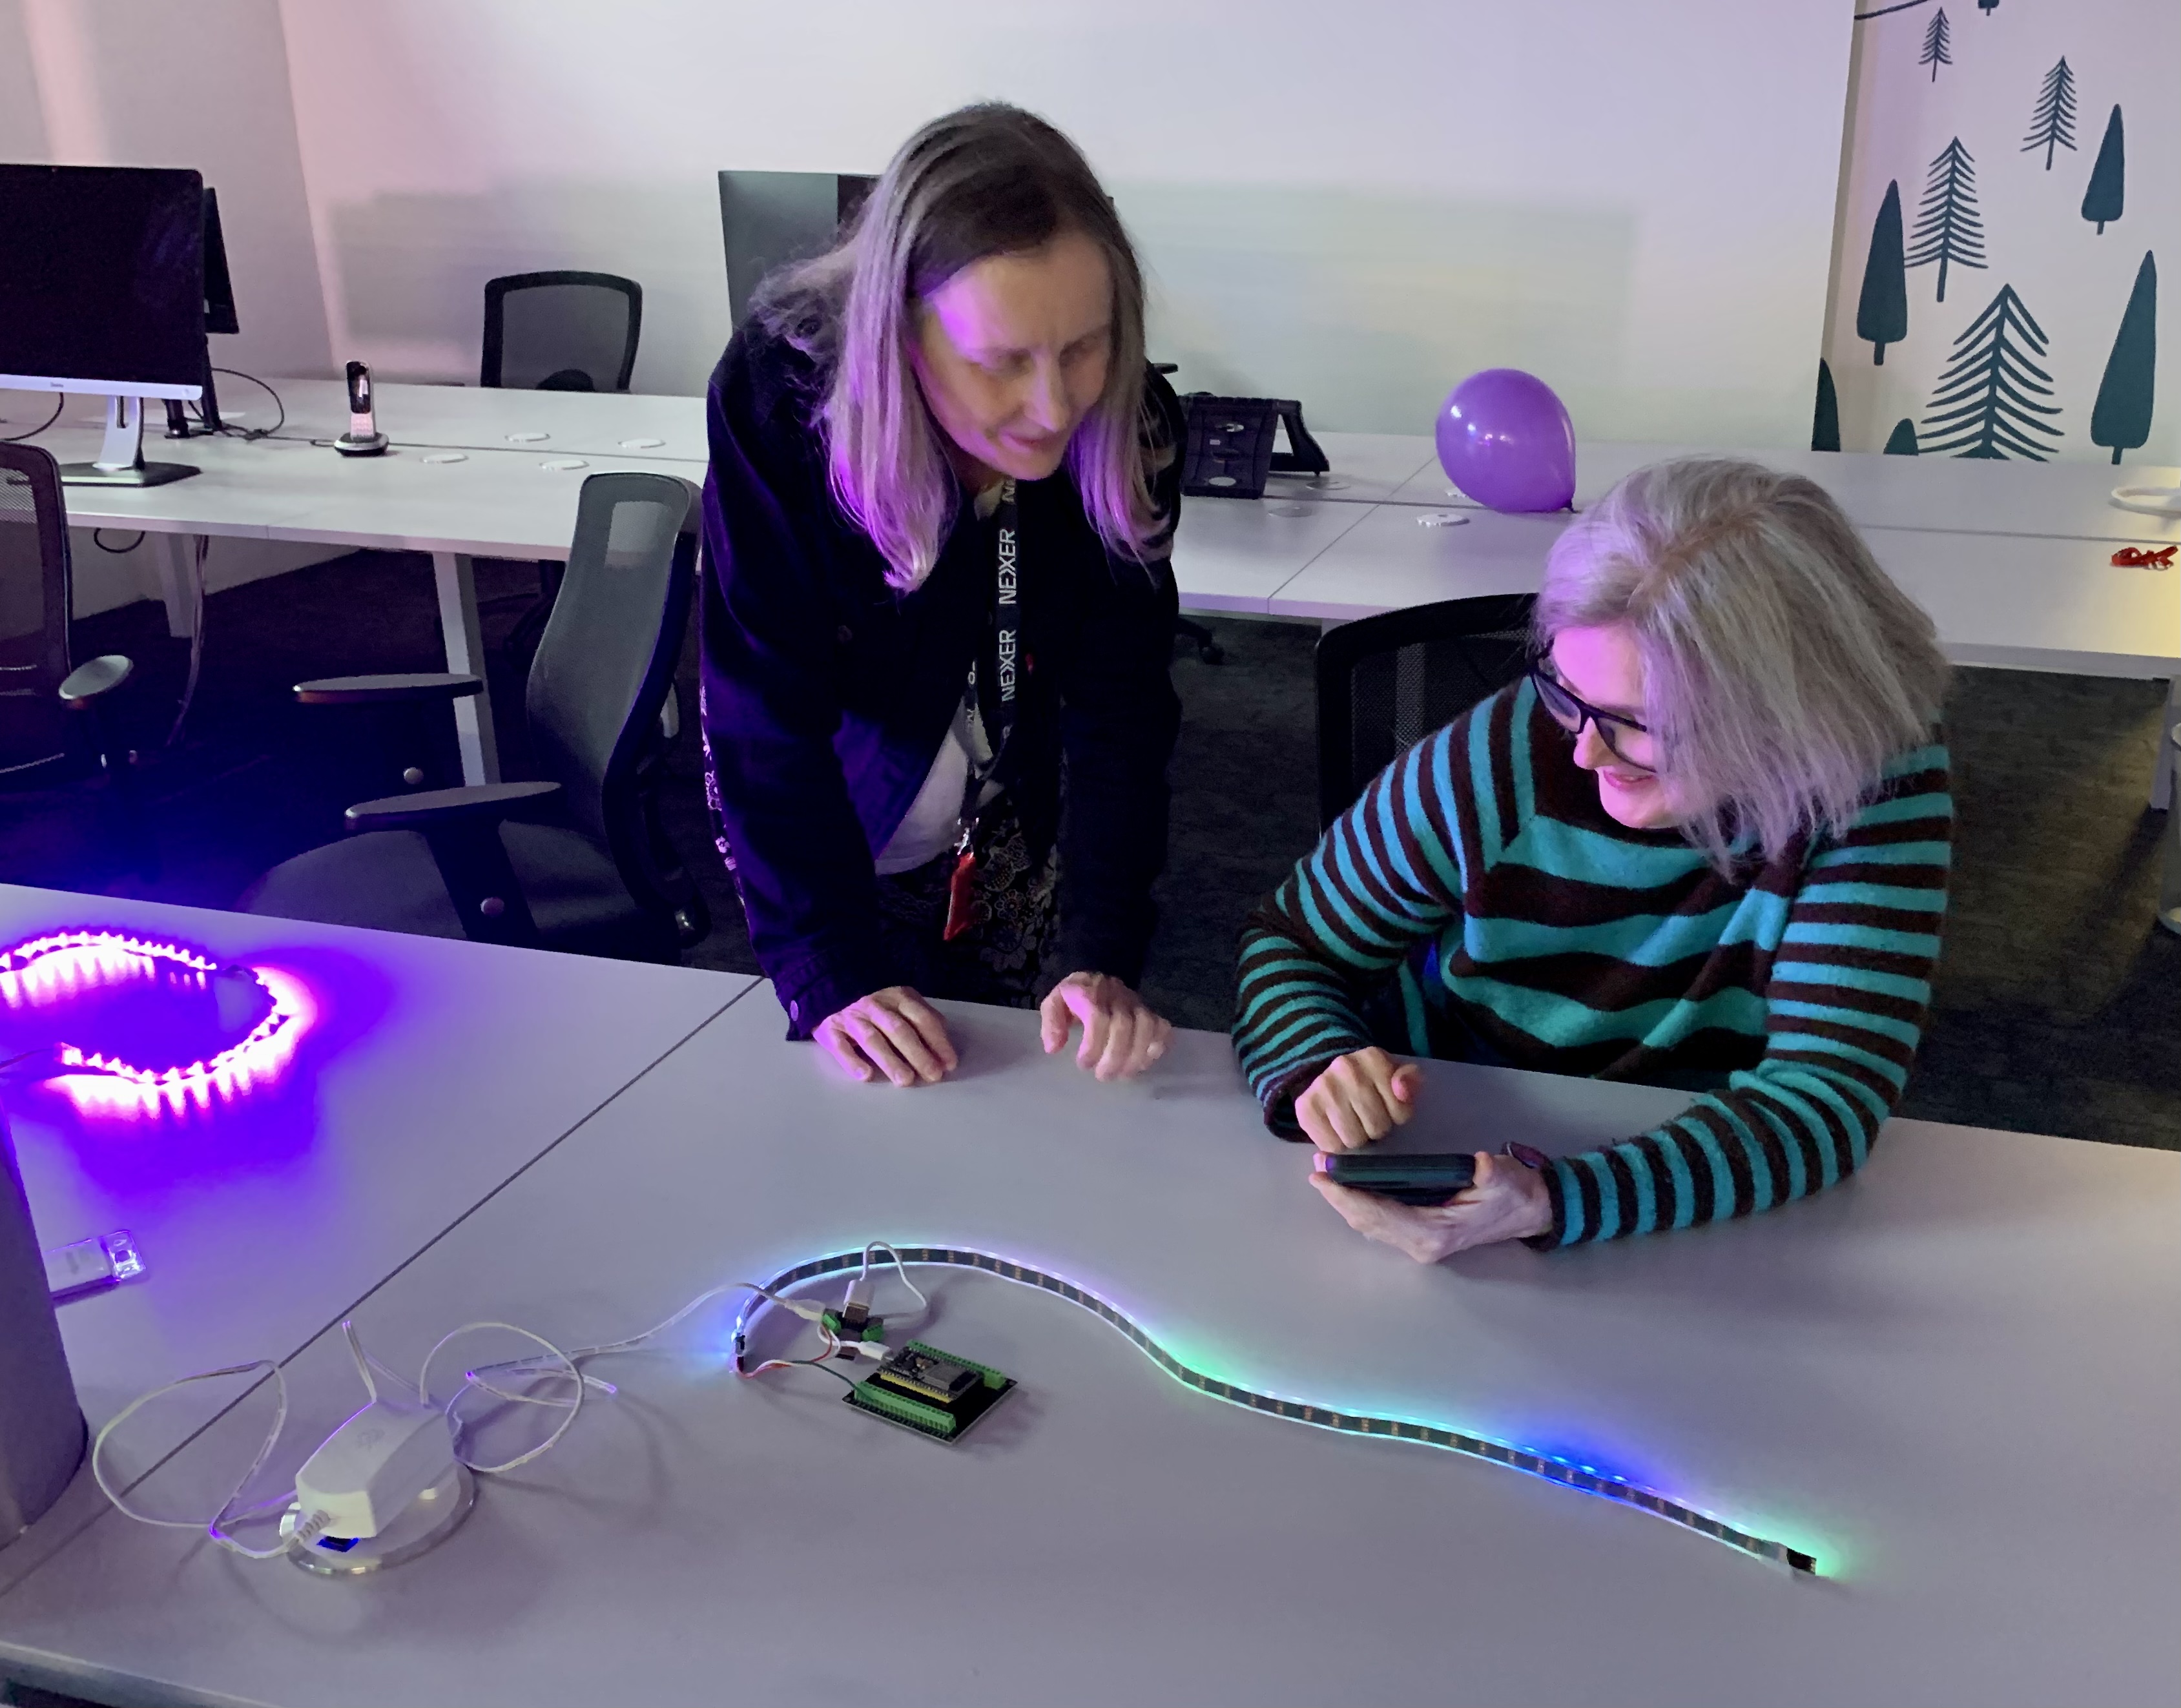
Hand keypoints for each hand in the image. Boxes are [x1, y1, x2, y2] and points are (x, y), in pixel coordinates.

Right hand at [814, 986, 958, 1086]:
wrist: (824, 984)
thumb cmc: (870, 998)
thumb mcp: (898, 997)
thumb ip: (920, 1013)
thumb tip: (943, 1033)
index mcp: (896, 996)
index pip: (921, 1018)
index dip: (937, 1040)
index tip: (949, 1063)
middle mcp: (874, 1006)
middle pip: (899, 1030)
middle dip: (918, 1053)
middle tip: (932, 1075)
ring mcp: (851, 1017)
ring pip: (872, 1039)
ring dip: (890, 1060)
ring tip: (905, 1079)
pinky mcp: (829, 1029)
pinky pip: (840, 1045)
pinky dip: (852, 1060)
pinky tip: (865, 1075)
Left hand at [1039, 971, 1170, 1080]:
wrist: (1098, 977)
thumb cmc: (1075, 996)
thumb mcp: (1055, 1003)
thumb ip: (1051, 1023)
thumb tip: (1054, 1048)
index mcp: (1090, 992)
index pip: (1098, 1017)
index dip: (1093, 1045)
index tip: (1083, 1064)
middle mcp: (1117, 996)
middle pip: (1123, 1026)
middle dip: (1114, 1056)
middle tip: (1103, 1076)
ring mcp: (1137, 1003)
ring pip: (1146, 1027)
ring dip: (1136, 1056)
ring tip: (1123, 1075)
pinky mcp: (1150, 1011)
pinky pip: (1162, 1027)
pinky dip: (1157, 1047)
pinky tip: (1144, 1063)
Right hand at [1294, 1048, 1422, 1152]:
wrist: (1329, 1076)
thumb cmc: (1370, 1082)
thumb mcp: (1396, 1077)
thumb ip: (1411, 1081)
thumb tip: (1402, 1090)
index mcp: (1373, 1058)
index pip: (1399, 1113)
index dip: (1395, 1117)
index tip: (1385, 1106)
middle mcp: (1345, 1067)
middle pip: (1376, 1128)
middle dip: (1375, 1129)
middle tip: (1367, 1117)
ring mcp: (1322, 1086)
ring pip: (1353, 1140)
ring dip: (1356, 1138)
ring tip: (1352, 1122)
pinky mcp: (1304, 1107)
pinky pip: (1331, 1146)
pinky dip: (1335, 1144)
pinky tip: (1334, 1128)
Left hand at [1308, 1151, 1552, 1261]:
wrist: (1529, 1210)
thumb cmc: (1514, 1192)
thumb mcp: (1505, 1178)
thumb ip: (1490, 1173)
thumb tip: (1478, 1166)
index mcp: (1437, 1231)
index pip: (1380, 1214)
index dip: (1347, 1196)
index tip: (1322, 1177)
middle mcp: (1422, 1244)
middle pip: (1367, 1222)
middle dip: (1339, 1198)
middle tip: (1316, 1170)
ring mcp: (1421, 1244)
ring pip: (1371, 1226)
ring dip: (1346, 1203)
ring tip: (1325, 1176)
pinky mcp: (1421, 1236)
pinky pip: (1381, 1223)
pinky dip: (1361, 1206)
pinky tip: (1349, 1188)